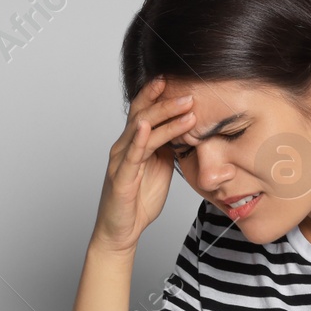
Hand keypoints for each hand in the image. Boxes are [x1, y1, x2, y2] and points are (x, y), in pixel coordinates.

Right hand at [91, 76, 195, 254]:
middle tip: (189, 90)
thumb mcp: (160, 168)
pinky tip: (147, 127)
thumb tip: (184, 130)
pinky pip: (132, 155)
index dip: (157, 94)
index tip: (176, 79)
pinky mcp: (121, 178)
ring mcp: (121, 161)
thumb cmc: (138, 201)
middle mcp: (124, 147)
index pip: (144, 111)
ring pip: (141, 130)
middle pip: (143, 114)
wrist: (120, 231)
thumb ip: (168, 148)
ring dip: (164, 116)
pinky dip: (140, 139)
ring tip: (186, 106)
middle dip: (166, 100)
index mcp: (134, 144)